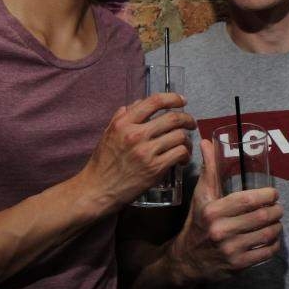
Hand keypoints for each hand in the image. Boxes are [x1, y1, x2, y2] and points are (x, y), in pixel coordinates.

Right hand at [80, 93, 195, 212]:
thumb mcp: (108, 133)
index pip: (154, 102)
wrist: (97, 189)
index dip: (173, 98)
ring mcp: (146, 152)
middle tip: (191, 123)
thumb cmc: (103, 162)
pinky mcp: (155, 168)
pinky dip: (186, 154)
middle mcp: (136, 135)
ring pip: (179, 136)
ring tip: (186, 143)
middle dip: (187, 118)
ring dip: (187, 139)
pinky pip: (179, 153)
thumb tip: (138, 103)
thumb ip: (122, 116)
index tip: (182, 100)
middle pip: (173, 118)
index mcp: (124, 123)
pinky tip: (182, 157)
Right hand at [170, 139, 282, 283]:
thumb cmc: (198, 222)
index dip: (267, 196)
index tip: (273, 194)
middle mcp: (221, 230)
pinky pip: (266, 252)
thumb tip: (207, 142)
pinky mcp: (238, 265)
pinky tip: (272, 238)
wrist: (187, 260)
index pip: (248, 200)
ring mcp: (230, 250)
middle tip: (278, 207)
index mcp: (213, 211)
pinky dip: (274, 244)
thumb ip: (209, 170)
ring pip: (267, 234)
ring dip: (277, 226)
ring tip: (276, 221)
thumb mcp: (201, 196)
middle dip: (276, 210)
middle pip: (261, 217)